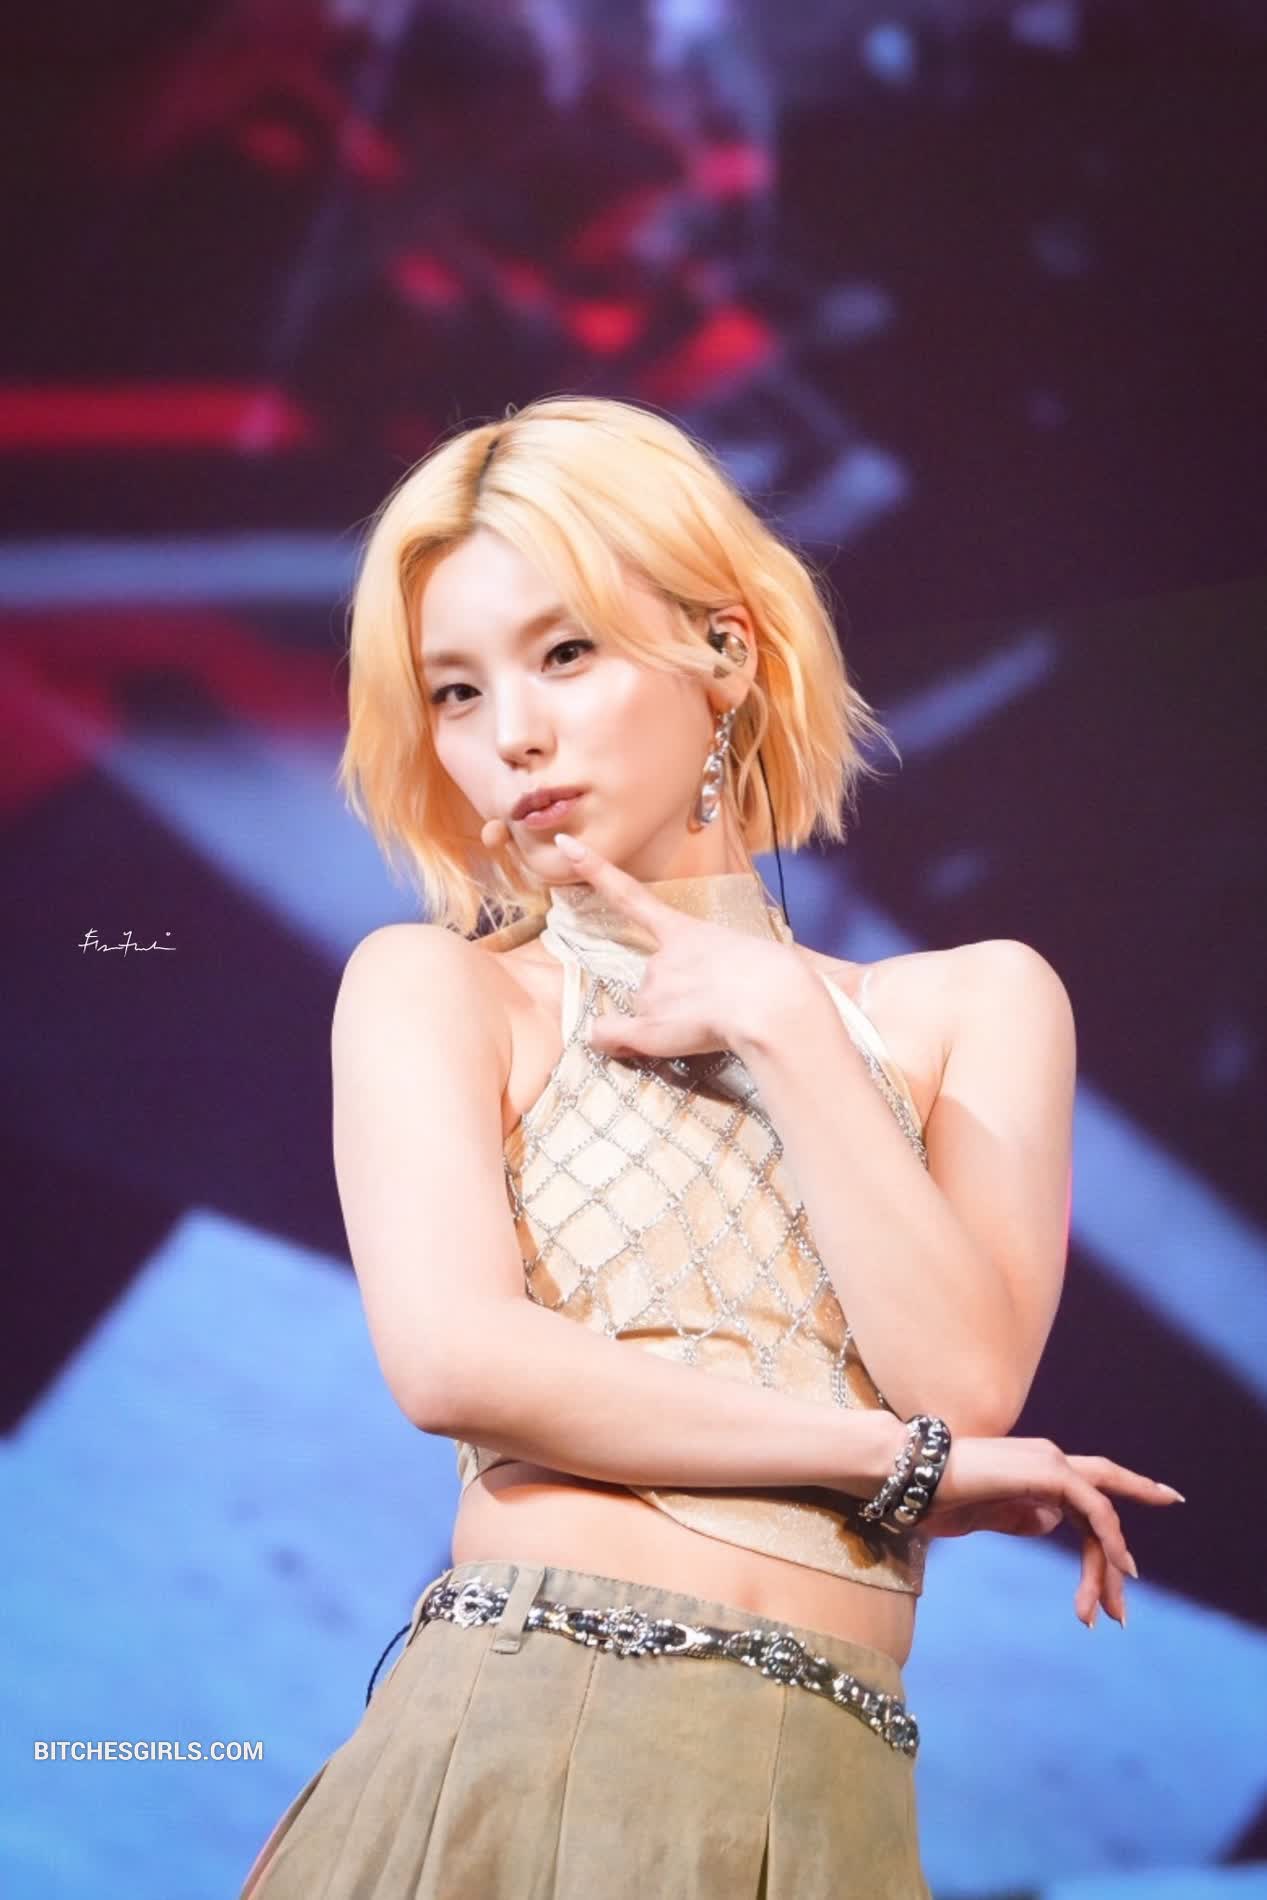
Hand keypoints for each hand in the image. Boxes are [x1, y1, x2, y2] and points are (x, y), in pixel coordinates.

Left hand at [550, 835, 798, 1059]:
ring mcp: (655, 988)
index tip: (565, 844)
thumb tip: (692, 975)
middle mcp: (663, 957)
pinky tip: (619, 1041)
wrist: (776, 1002)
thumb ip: (720, 970)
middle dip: (678, 999)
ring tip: (719, 1028)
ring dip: (673, 1022)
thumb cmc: (780, 981)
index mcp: (689, 933)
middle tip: (722, 1012)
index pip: (631, 897)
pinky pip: (612, 1032)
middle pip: (655, 982)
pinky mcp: (651, 1022)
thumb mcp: (755, 961)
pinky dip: (611, 1038)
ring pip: (649, 1011)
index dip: (595, 869)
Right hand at [922, 1432, 1185, 1627]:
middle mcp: (1049, 1459)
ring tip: (1109, 1613)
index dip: (1111, 1528)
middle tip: (1121, 1611)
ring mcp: (1050, 1460)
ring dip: (1109, 1567)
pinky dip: (1111, 1540)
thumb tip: (1047, 1521)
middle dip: (1119, 1558)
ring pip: (1101, 1517)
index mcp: (1035, 1470)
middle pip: (1101, 1508)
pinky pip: (1094, 1509)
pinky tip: (1120, 1570)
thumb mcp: (987, 1516)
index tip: (1130, 1560)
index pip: (1087, 1500)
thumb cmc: (936, 1499)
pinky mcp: (1048, 1470)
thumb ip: (1020, 1515)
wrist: (911, 1478)